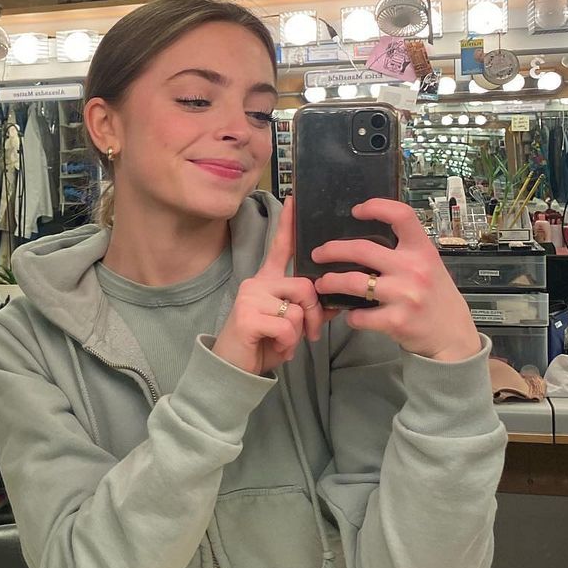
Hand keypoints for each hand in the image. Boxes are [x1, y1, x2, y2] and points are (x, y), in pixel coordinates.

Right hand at [212, 197, 326, 376]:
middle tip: (312, 334)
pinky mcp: (247, 315)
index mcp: (266, 280)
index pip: (280, 247)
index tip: (295, 198)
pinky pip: (286, 326)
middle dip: (316, 313)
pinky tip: (274, 348)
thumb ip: (308, 308)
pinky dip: (287, 344)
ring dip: (300, 331)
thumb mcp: (290, 323)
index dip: (289, 224)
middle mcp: (256, 282)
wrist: (234, 369)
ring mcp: (250, 297)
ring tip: (286, 343)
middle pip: (304, 285)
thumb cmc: (263, 344)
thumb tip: (333, 301)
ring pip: (298, 307)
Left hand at [311, 198, 481, 362]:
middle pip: (362, 249)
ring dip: (330, 282)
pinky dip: (350, 315)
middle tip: (319, 254)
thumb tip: (365, 239)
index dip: (376, 207)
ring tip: (322, 283)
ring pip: (353, 282)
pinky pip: (359, 315)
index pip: (401, 216)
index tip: (356, 210)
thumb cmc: (436, 298)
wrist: (453, 336)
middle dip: (332, 250)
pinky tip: (350, 314)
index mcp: (422, 251)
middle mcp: (414, 270)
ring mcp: (405, 296)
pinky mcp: (396, 321)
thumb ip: (404, 252)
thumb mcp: (429, 266)